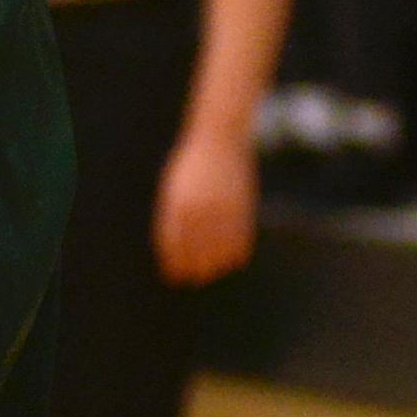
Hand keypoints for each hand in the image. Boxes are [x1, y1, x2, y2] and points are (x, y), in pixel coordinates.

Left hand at [153, 128, 258, 286]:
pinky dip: (235, 253)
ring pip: (220, 250)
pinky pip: (240, 239)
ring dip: (216, 265)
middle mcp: (200, 209)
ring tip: (212, 272)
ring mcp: (223, 208)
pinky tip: (231, 259)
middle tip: (194, 279)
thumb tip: (174, 248)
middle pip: (197, 252)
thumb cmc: (191, 164)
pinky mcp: (242, 206)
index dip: (174, 264)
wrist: (219, 137)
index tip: (175, 276)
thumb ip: (173, 216)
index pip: (174, 245)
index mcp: (178, 204)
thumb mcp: (174, 188)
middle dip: (194, 270)